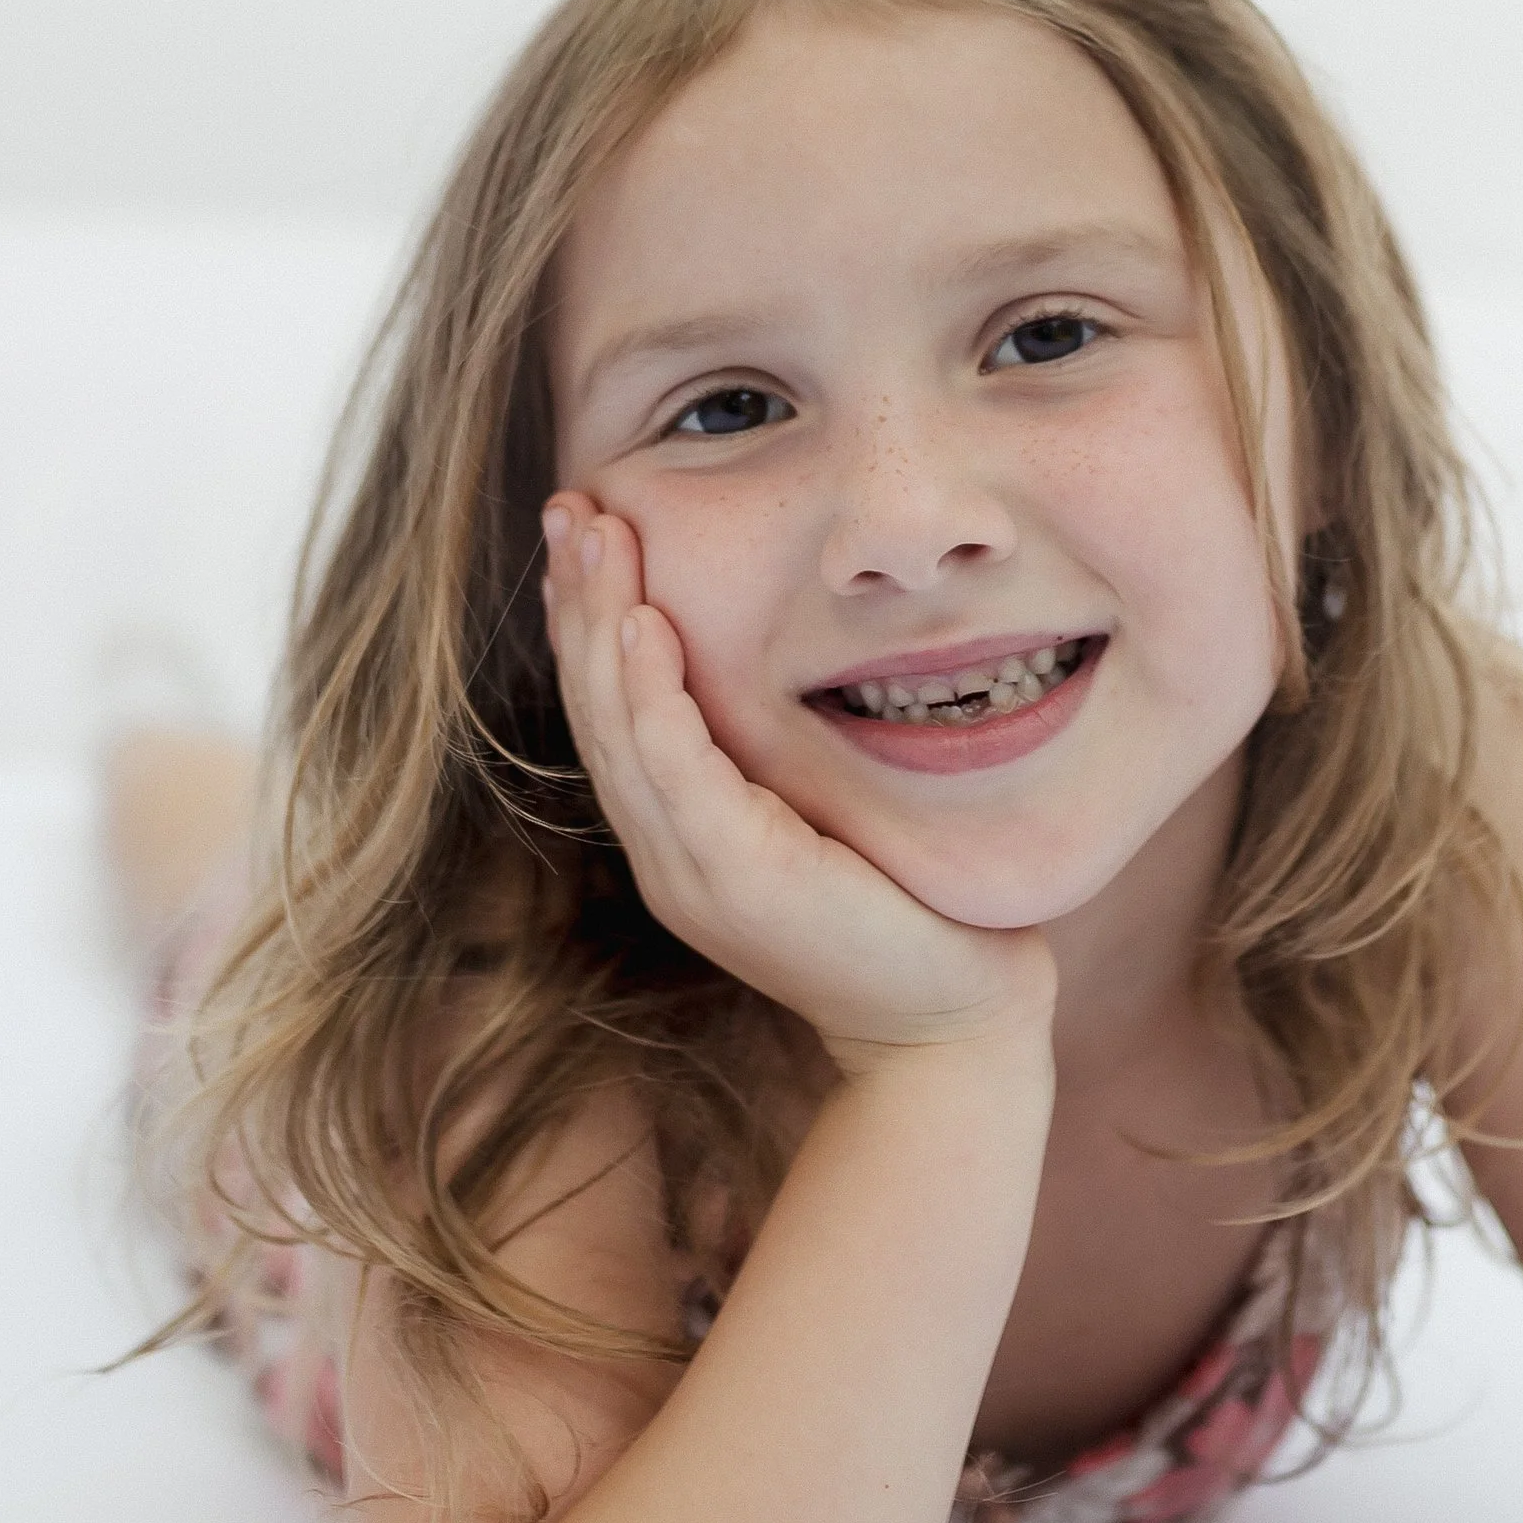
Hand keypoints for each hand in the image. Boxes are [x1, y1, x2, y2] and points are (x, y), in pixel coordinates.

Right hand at [542, 499, 1056, 1075]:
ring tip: (594, 538)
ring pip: (620, 729)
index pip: (615, 710)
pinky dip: (650, 694)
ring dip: (600, 625)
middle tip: (569, 505)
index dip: (589, 619)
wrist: (952, 1018)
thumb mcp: (825, 813)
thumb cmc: (906, 907)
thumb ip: (783, 753)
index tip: (585, 527)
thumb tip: (790, 651)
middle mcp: (669, 853)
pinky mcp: (737, 877)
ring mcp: (693, 870)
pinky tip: (643, 625)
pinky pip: (675, 770)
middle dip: (578, 600)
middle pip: (598, 708)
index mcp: (683, 835)